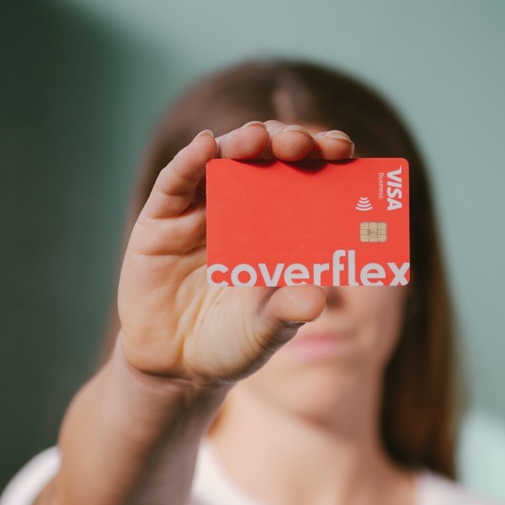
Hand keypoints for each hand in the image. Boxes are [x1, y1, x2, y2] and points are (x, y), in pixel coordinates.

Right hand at [117, 120, 354, 385]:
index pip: (309, 177)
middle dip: (288, 142)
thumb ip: (286, 312)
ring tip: (258, 137)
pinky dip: (188, 160)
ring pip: (223, 158)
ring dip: (242, 141)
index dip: (325, 157)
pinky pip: (174, 182)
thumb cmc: (232, 341)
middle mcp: (244, 207)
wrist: (175, 367)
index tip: (344, 150)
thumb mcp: (265, 331)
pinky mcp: (161, 219)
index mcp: (281, 226)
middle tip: (302, 143)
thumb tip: (316, 297)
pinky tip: (204, 145)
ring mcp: (201, 209)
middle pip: (269, 158)